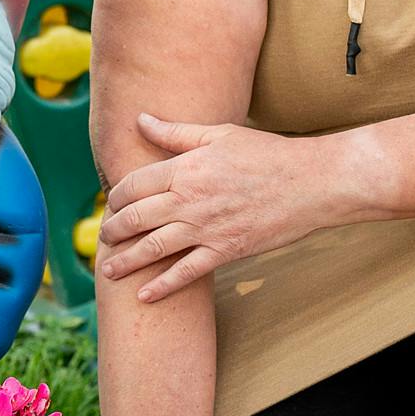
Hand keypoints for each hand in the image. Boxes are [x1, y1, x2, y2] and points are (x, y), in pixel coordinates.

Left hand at [97, 113, 345, 301]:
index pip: (133, 185)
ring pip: (153, 248)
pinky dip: (162, 286)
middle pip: (136, 218)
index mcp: (185, 169)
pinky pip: (186, 273)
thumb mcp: (218, 134)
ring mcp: (206, 229)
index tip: (110, 205)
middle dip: (113, 230)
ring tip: (108, 270)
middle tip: (103, 238)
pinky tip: (144, 295)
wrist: (310, 183)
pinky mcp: (225, 251)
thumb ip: (175, 132)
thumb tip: (141, 119)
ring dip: (126, 261)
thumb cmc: (267, 154)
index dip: (115, 197)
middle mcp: (189, 200)